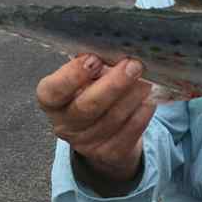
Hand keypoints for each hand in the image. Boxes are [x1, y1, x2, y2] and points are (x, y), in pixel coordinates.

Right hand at [37, 54, 155, 182]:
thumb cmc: (92, 90)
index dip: (73, 75)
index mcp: (52, 101)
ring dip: (133, 95)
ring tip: (147, 78)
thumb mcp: (85, 76)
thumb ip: (94, 64)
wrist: (103, 131)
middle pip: (88, 106)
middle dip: (114, 84)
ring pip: (113, 118)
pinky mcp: (109, 153)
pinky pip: (130, 131)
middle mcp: (64, 124)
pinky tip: (150, 99)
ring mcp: (86, 143)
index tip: (94, 59)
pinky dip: (143, 112)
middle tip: (133, 65)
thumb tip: (116, 48)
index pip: (53, 90)